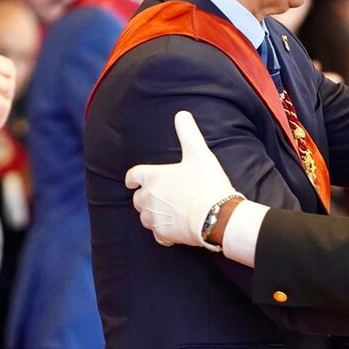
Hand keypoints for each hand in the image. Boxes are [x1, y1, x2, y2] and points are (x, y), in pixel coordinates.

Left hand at [125, 110, 241, 248]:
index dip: (133, 177)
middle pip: (138, 198)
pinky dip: (163, 232)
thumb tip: (182, 114)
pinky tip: (174, 229)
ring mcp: (154, 217)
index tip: (132, 181)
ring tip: (168, 212)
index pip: (133, 175)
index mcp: (153, 177)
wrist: (216, 216)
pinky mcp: (163, 234)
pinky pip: (157, 234)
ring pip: (145, 217)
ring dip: (153, 214)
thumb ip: (188, 133)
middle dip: (146, 197)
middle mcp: (149, 197)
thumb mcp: (199, 154)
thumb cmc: (207, 183)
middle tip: (160, 196)